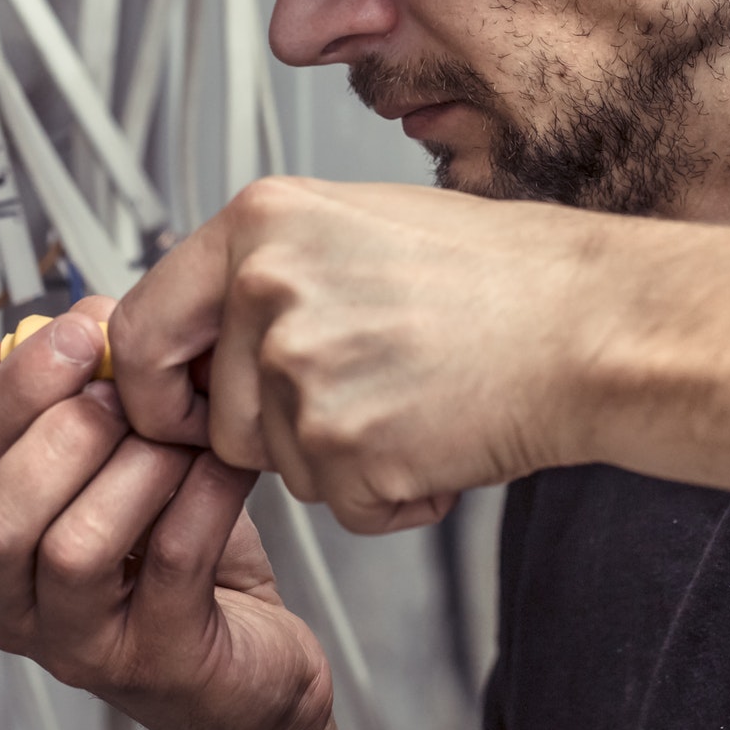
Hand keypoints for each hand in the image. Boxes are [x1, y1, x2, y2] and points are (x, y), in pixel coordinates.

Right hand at [0, 298, 336, 729]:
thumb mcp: (132, 469)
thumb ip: (104, 402)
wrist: (255, 671)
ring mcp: (82, 644)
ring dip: (137, 469)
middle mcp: (21, 603)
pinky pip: (170, 563)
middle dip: (63, 433)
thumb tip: (97, 314)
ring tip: (185, 436)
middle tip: (131, 392)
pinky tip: (228, 465)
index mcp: (0, 543)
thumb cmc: (189, 565)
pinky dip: (202, 496)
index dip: (16, 387)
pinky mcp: (157, 661)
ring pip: (74, 548)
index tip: (77, 331)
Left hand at [110, 178, 610, 532]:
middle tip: (342, 412)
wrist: (592, 323)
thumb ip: (261, 272)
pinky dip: (392, 496)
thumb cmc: (497, 275)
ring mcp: (302, 369)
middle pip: (208, 415)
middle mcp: (265, 288)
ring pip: (277, 465)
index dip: (152, 387)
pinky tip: (441, 438)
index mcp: (258, 223)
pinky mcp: (346, 446)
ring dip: (337, 459)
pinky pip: (340, 506)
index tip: (179, 408)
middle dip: (263, 436)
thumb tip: (193, 328)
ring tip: (415, 401)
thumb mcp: (354, 227)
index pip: (137, 329)